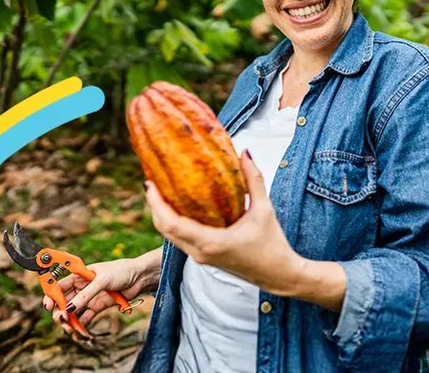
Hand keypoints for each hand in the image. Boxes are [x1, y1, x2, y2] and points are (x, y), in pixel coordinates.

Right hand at [42, 258, 146, 335]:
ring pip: (74, 311)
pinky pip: (86, 317)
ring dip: (69, 319)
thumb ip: (86, 294)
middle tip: (61, 319)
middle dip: (60, 311)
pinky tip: (81, 331)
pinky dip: (82, 325)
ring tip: (69, 327)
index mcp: (80, 275)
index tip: (48, 306)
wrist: (139, 277)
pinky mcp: (98, 306)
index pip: (61, 285)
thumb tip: (70, 307)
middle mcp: (82, 287)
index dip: (52, 295)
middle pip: (65, 301)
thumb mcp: (102, 280)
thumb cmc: (121, 271)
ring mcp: (90, 297)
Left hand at [145, 149, 305, 295]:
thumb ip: (253, 180)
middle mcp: (200, 252)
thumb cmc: (273, 244)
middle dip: (154, 206)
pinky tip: (177, 206)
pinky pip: (180, 239)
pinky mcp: (204, 257)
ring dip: (162, 215)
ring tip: (160, 190)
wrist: (279, 275)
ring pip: (170, 236)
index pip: (172, 223)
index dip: (156, 204)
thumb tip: (245, 152)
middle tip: (152, 181)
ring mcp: (200, 257)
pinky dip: (173, 223)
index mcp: (211, 242)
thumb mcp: (264, 210)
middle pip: (164, 229)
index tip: (150, 183)